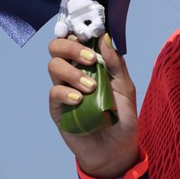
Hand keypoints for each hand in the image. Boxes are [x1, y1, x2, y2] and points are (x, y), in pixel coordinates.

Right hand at [48, 33, 139, 178]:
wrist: (117, 149)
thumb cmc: (122, 116)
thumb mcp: (126, 87)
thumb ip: (115, 63)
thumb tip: (105, 37)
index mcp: (90, 64)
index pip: (76, 39)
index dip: (78, 30)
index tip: (89, 30)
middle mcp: (74, 72)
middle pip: (57, 46)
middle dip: (71, 46)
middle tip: (89, 58)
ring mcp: (64, 89)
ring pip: (53, 66)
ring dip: (72, 72)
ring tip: (90, 87)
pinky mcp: (57, 109)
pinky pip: (53, 93)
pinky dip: (66, 92)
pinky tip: (79, 100)